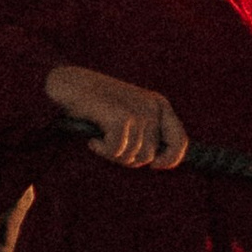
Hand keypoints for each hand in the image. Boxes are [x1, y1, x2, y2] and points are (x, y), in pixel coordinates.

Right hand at [44, 63, 189, 169]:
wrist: (70, 85)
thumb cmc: (98, 105)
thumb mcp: (130, 115)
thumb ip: (146, 133)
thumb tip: (156, 161)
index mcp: (160, 104)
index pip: (180, 141)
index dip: (170, 160)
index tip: (154, 166)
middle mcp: (153, 107)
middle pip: (150, 155)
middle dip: (129, 159)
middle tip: (111, 149)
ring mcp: (139, 111)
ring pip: (134, 156)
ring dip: (114, 155)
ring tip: (100, 141)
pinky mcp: (122, 117)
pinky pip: (117, 151)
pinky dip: (103, 150)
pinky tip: (93, 141)